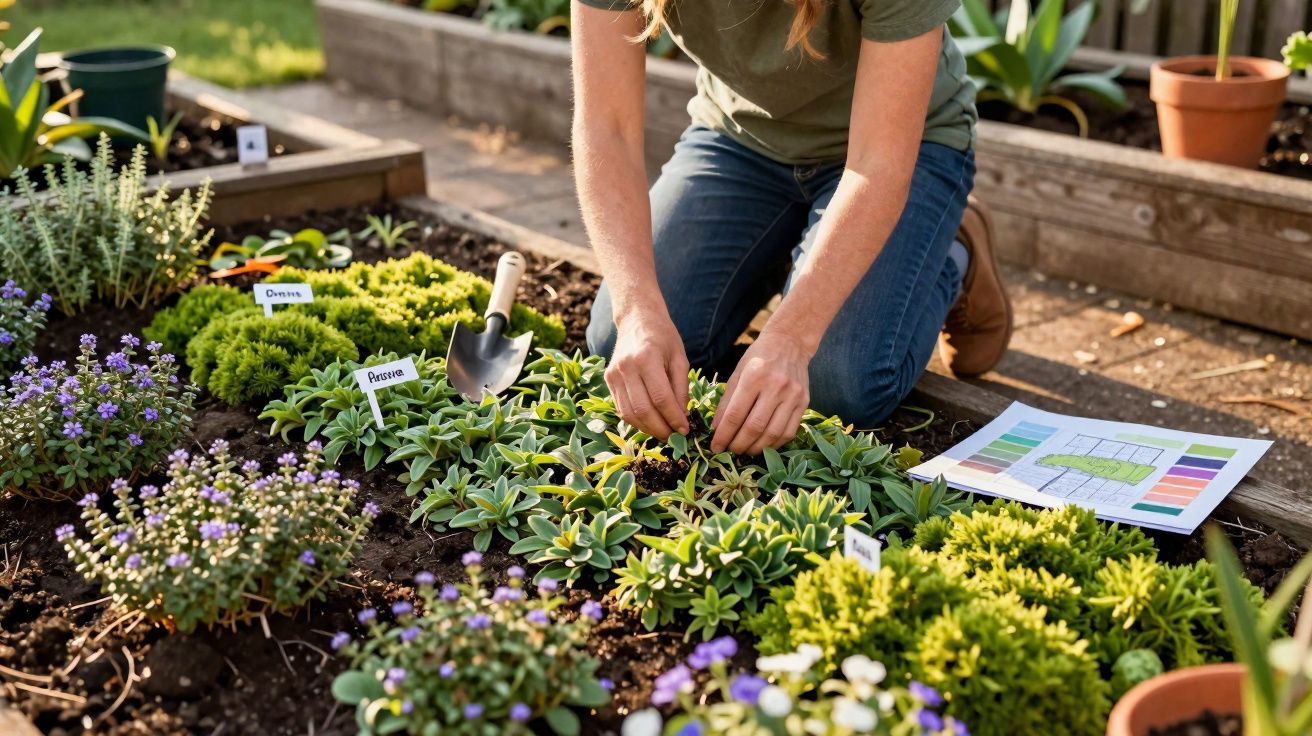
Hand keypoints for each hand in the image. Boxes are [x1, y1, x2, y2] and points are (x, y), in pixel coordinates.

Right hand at [606, 309, 690, 440]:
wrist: (636, 319)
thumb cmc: (663, 337)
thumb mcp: (680, 358)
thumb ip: (681, 388)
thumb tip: (682, 417)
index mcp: (646, 358)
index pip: (661, 398)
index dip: (674, 418)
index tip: (685, 429)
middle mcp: (626, 367)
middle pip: (643, 410)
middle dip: (661, 429)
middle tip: (675, 437)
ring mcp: (614, 374)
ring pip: (629, 414)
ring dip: (648, 429)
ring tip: (664, 433)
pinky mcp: (608, 380)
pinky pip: (622, 408)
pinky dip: (637, 421)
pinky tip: (651, 423)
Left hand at [711, 331, 810, 454]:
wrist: (790, 343)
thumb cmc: (758, 358)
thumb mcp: (737, 373)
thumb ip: (726, 402)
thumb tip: (717, 429)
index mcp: (754, 377)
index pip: (735, 415)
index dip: (723, 435)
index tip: (715, 446)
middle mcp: (775, 387)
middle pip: (754, 427)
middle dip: (738, 445)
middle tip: (729, 451)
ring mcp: (793, 396)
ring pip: (773, 434)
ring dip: (756, 448)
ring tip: (744, 450)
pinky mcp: (804, 403)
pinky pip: (789, 432)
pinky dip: (774, 444)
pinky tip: (763, 445)